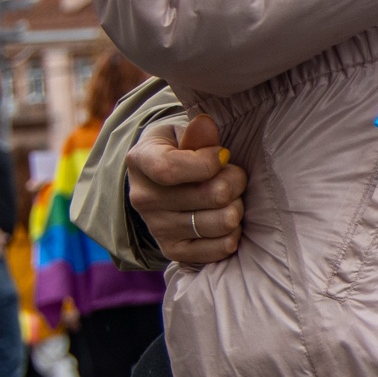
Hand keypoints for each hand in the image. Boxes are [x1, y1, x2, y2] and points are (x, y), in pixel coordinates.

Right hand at [126, 110, 247, 265]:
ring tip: (229, 197)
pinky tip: (224, 217)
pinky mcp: (174, 251)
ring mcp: (157, 229)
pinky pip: (222, 247)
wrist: (162, 183)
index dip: (209, 162)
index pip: (172, 168)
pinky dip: (234, 232)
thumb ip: (196, 133)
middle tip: (233, 175)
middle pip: (213, 195)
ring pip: (224, 221)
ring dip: (237, 206)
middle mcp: (143, 198)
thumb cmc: (179, 150)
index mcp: (140, 161)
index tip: (223, 155)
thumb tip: (205, 125)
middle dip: (235, 181)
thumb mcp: (181, 133)